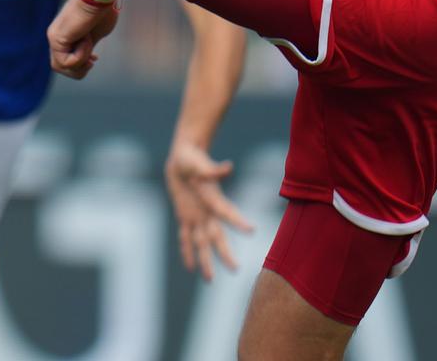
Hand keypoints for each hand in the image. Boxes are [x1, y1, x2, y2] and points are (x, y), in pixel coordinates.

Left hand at [47, 0, 120, 78]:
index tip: (94, 58)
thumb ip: (86, 48)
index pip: (64, 61)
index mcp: (64, 36)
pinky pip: (66, 61)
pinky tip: (86, 37)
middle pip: (59, 67)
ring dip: (80, 62)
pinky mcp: (55, 38)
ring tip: (88, 44)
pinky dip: (81, 55)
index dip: (80, 65)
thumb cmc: (101, 12)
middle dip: (79, 69)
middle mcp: (55, 37)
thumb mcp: (95, 36)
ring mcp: (53, 37)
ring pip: (60, 67)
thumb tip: (88, 60)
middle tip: (92, 59)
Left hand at [165, 141, 253, 281]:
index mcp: (213, 198)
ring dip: (205, 260)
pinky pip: (186, 237)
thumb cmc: (193, 158)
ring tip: (209, 279)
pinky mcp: (185, 216)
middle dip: (224, 252)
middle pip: (217, 235)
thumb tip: (229, 166)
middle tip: (235, 269)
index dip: (239, 221)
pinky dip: (187, 250)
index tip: (252, 230)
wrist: (184, 157)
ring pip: (202, 242)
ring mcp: (197, 216)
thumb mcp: (199, 162)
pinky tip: (190, 267)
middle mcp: (208, 211)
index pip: (227, 212)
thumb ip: (213, 169)